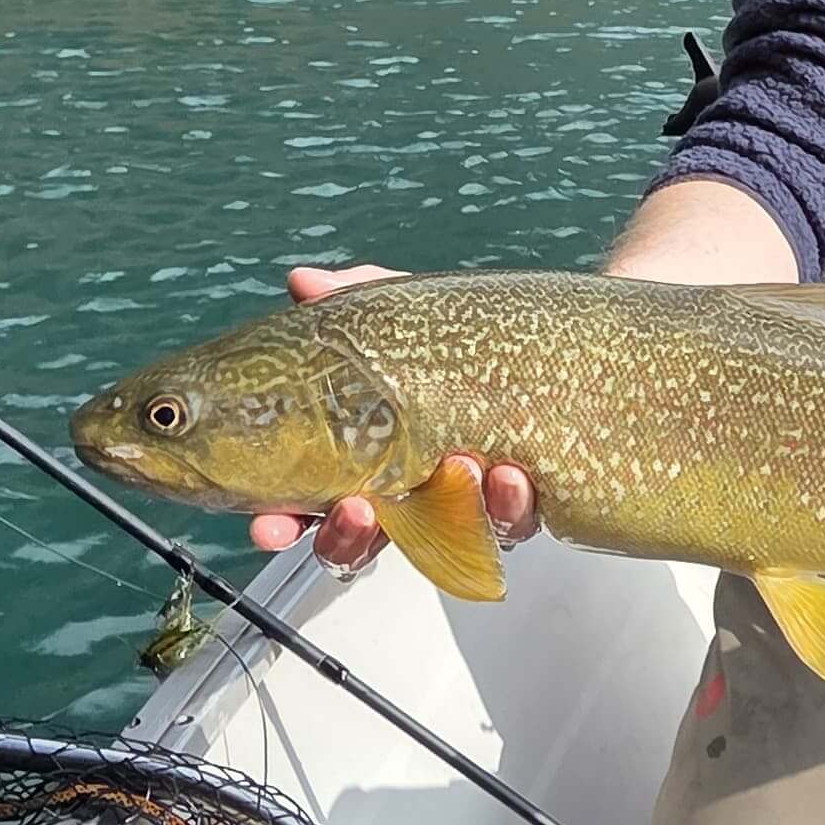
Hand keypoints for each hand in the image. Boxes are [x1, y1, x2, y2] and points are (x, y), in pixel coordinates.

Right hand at [247, 264, 538, 573]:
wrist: (555, 338)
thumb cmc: (460, 338)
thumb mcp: (402, 318)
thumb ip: (354, 303)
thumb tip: (302, 281)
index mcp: (359, 457)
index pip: (307, 504)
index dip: (282, 523)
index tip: (269, 526)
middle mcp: (404, 493)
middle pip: (360, 543)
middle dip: (348, 537)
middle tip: (355, 512)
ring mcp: (463, 504)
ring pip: (441, 537)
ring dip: (444, 513)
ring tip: (458, 470)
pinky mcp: (520, 505)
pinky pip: (513, 521)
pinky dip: (509, 501)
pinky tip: (510, 475)